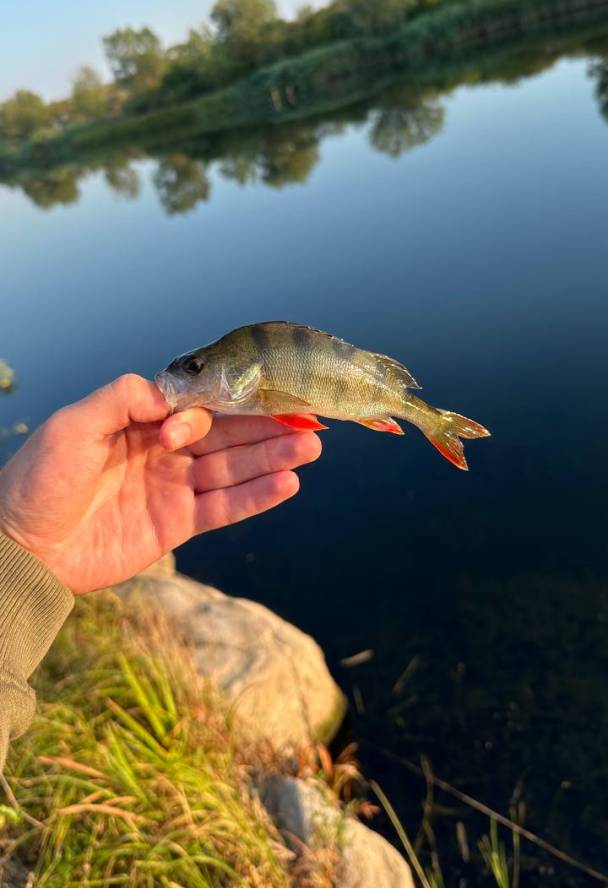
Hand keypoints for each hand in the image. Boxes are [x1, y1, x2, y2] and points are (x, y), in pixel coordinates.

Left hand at [0, 374, 320, 593]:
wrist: (23, 548)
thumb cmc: (39, 480)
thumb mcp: (73, 425)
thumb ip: (123, 398)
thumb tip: (174, 394)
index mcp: (141, 420)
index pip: (197, 404)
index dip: (223, 403)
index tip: (241, 405)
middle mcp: (164, 450)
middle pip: (226, 433)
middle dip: (266, 426)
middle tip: (309, 418)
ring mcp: (173, 487)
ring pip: (233, 468)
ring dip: (272, 458)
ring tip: (311, 448)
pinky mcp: (178, 524)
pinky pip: (224, 507)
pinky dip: (256, 497)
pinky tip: (287, 484)